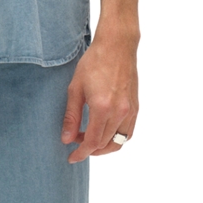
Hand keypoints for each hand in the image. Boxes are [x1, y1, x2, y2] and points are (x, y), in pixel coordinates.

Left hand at [61, 30, 138, 162]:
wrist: (117, 45)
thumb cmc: (94, 62)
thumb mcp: (75, 89)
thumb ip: (71, 117)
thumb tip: (66, 140)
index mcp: (103, 107)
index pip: (92, 142)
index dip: (81, 153)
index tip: (71, 158)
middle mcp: (120, 111)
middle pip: (104, 144)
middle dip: (88, 148)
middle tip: (75, 141)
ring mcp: (130, 110)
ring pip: (118, 142)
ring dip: (103, 147)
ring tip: (89, 141)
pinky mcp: (135, 106)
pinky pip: (128, 132)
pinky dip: (116, 139)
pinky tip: (104, 133)